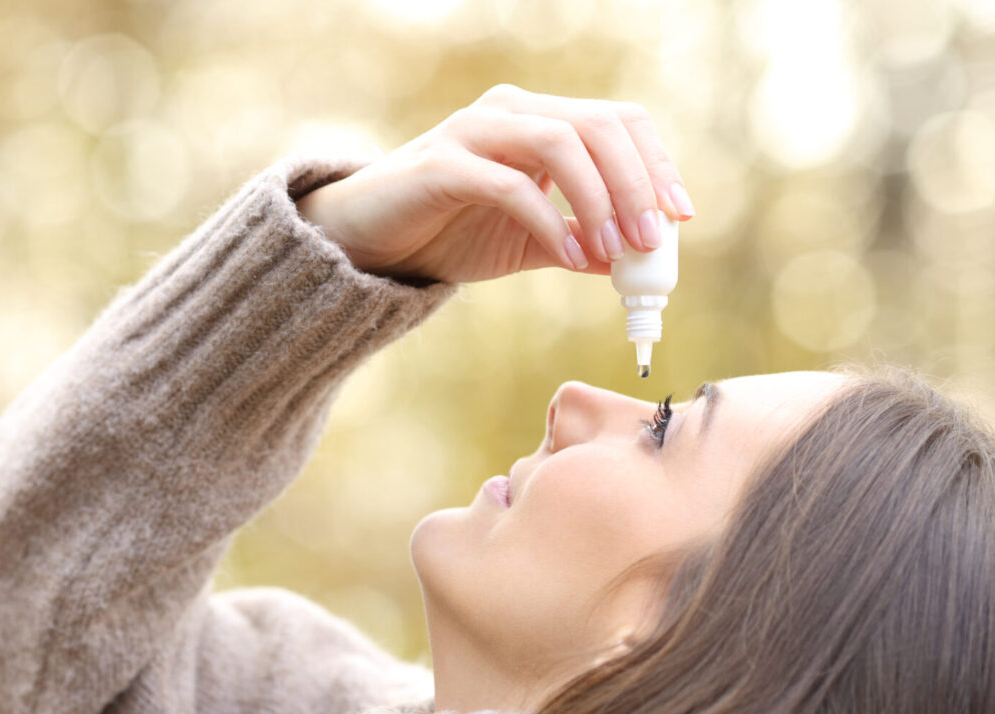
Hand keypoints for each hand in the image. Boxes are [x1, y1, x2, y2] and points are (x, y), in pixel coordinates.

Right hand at [294, 84, 693, 283]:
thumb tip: (632, 264)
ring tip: (617, 251)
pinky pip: (512, 185)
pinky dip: (551, 221)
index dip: (656, 164)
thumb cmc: (446, 233)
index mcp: (535, 119)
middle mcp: (509, 111)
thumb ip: (577, 243)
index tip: (681, 215)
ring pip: (561, 143)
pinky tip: (570, 255)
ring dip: (600, 200)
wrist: (368, 244)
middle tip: (653, 240)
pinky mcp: (443, 165)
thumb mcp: (526, 241)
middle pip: (598, 126)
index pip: (616, 121)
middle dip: (637, 183)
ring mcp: (474, 132)